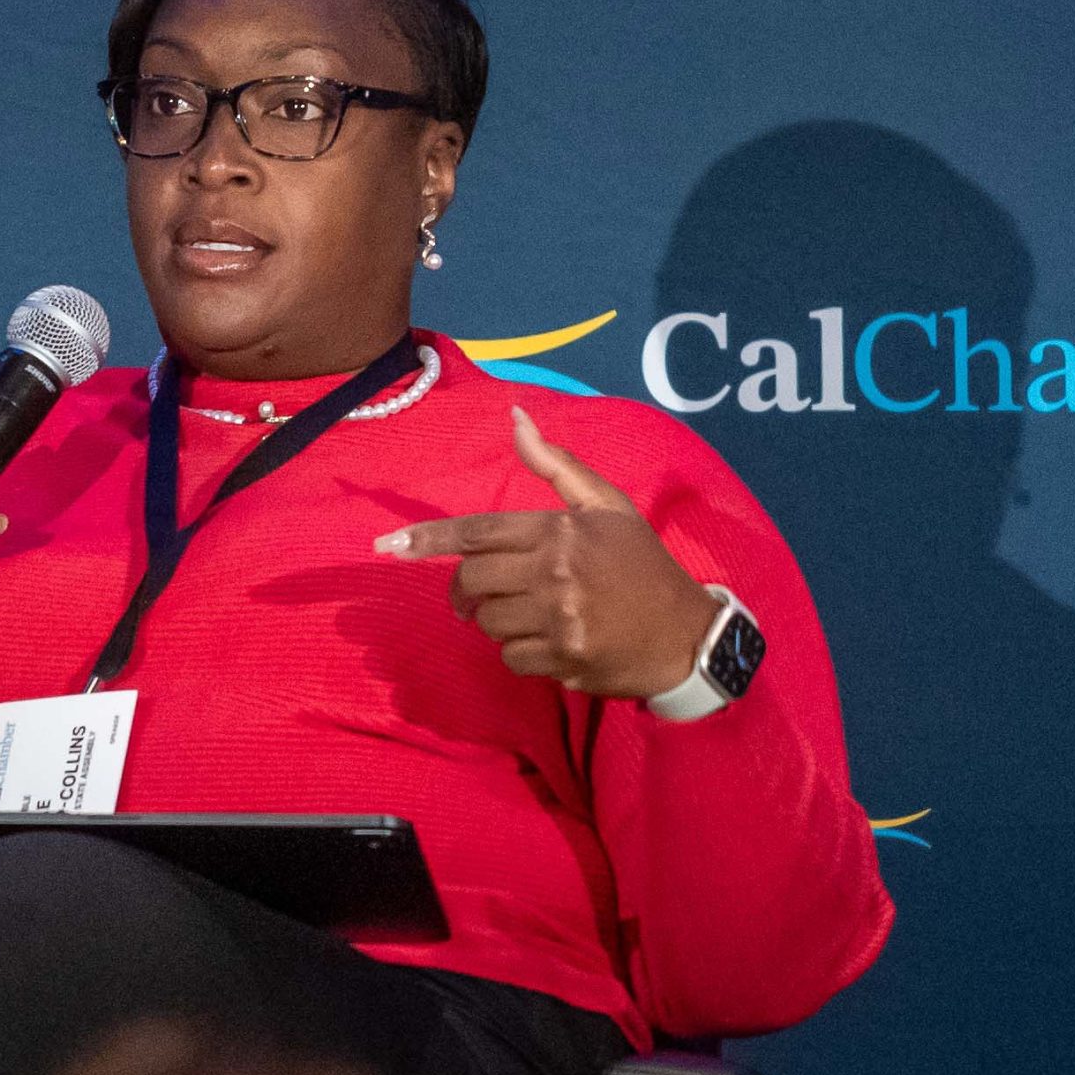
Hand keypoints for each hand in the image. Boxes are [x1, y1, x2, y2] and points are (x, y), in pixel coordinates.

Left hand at [374, 407, 716, 700]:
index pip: (476, 532)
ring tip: (536, 615)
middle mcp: (554, 572)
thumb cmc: (641, 565)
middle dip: (466, 591)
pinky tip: (552, 643)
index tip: (387, 547)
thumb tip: (515, 416)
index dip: (427, 539)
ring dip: (499, 622)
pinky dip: (521, 654)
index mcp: (559, 530)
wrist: (687, 634)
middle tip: (480, 596)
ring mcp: (558, 618)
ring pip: (488, 623)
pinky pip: (510, 657)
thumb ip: (556, 466)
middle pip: (472, 582)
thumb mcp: (607, 505)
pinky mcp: (563, 658)